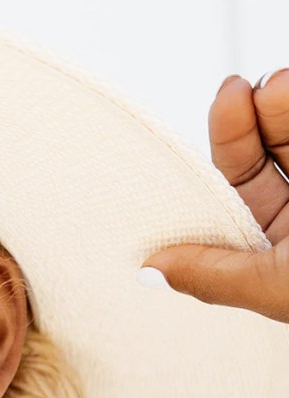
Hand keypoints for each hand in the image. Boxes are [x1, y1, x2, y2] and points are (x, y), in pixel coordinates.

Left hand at [140, 69, 288, 322]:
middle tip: (254, 86)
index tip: (231, 94)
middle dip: (261, 113)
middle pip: (275, 147)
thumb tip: (149, 268)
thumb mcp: (277, 285)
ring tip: (284, 85)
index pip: (243, 184)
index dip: (232, 139)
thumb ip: (215, 275)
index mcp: (283, 247)